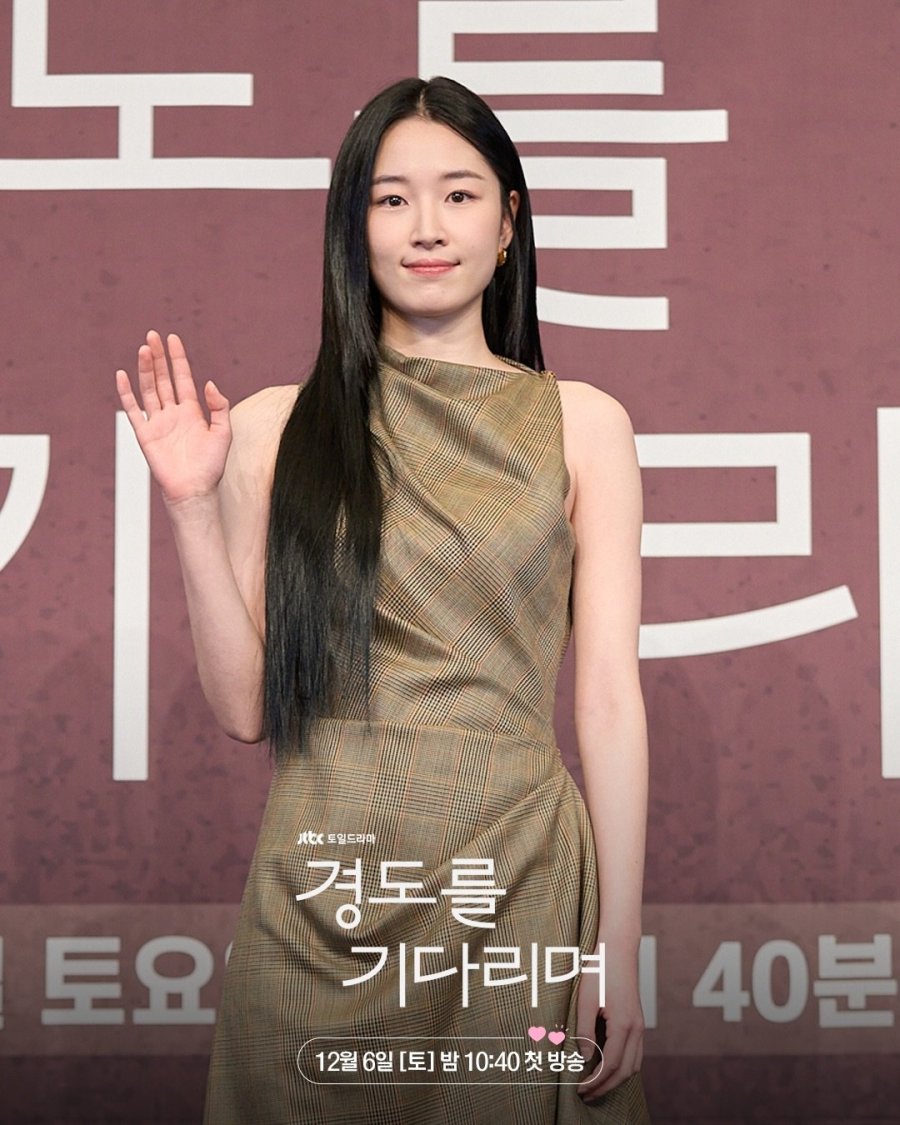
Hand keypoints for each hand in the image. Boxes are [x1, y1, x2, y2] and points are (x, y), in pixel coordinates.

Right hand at [116, 331, 231, 506]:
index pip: (183, 378)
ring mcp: (158, 422)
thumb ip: (219, 407)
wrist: (194, 490)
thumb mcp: (224, 432)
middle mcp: (173, 413)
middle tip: (153, 336)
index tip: (173, 339)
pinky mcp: (145, 434)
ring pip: (149, 389)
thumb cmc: (211, 466)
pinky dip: (126, 393)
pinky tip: (122, 375)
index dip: (178, 359)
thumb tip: (209, 383)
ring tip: (143, 349)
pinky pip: (133, 410)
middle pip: (164, 379)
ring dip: (146, 369)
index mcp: (193, 411)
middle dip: (159, 357)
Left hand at [574, 943, 643, 1103]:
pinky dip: (623, 1065)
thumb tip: (586, 1058)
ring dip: (616, 1078)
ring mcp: (639, 1024)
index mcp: (624, 1025)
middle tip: (586, 1094)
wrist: (618, 948)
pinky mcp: (637, 1019)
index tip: (580, 1089)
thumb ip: (586, 1032)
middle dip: (606, 1086)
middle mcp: (636, 1029)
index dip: (595, 1081)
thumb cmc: (600, 970)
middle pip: (626, 1071)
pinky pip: (635, 1052)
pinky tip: (607, 1063)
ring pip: (634, 1064)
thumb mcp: (586, 1000)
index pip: (611, 1066)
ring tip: (596, 1083)